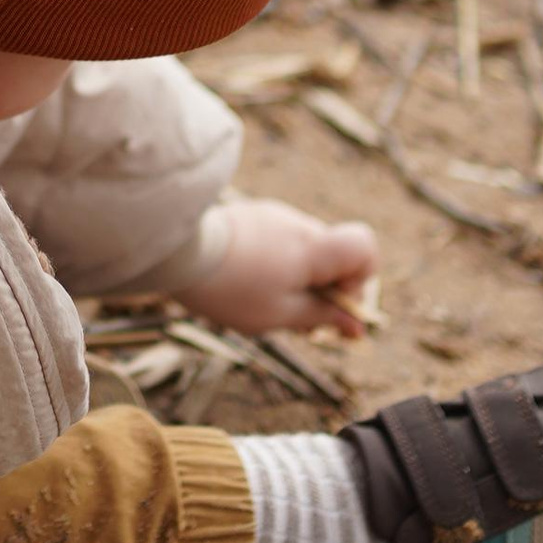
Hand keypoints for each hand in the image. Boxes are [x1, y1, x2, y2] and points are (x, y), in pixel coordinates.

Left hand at [177, 199, 380, 342]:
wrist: (175, 249)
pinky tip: (244, 284)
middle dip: (323, 289)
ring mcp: (274, 217)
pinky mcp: (251, 218)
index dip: (361, 279)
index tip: (331, 302)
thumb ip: (323, 316)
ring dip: (296, 279)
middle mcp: (299, 225)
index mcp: (314, 247)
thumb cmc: (232, 287)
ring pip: (304, 252)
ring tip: (261, 303)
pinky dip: (275, 265)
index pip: (366, 247)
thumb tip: (357, 326)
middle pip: (333, 256)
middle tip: (294, 319)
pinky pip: (279, 243)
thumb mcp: (282, 314)